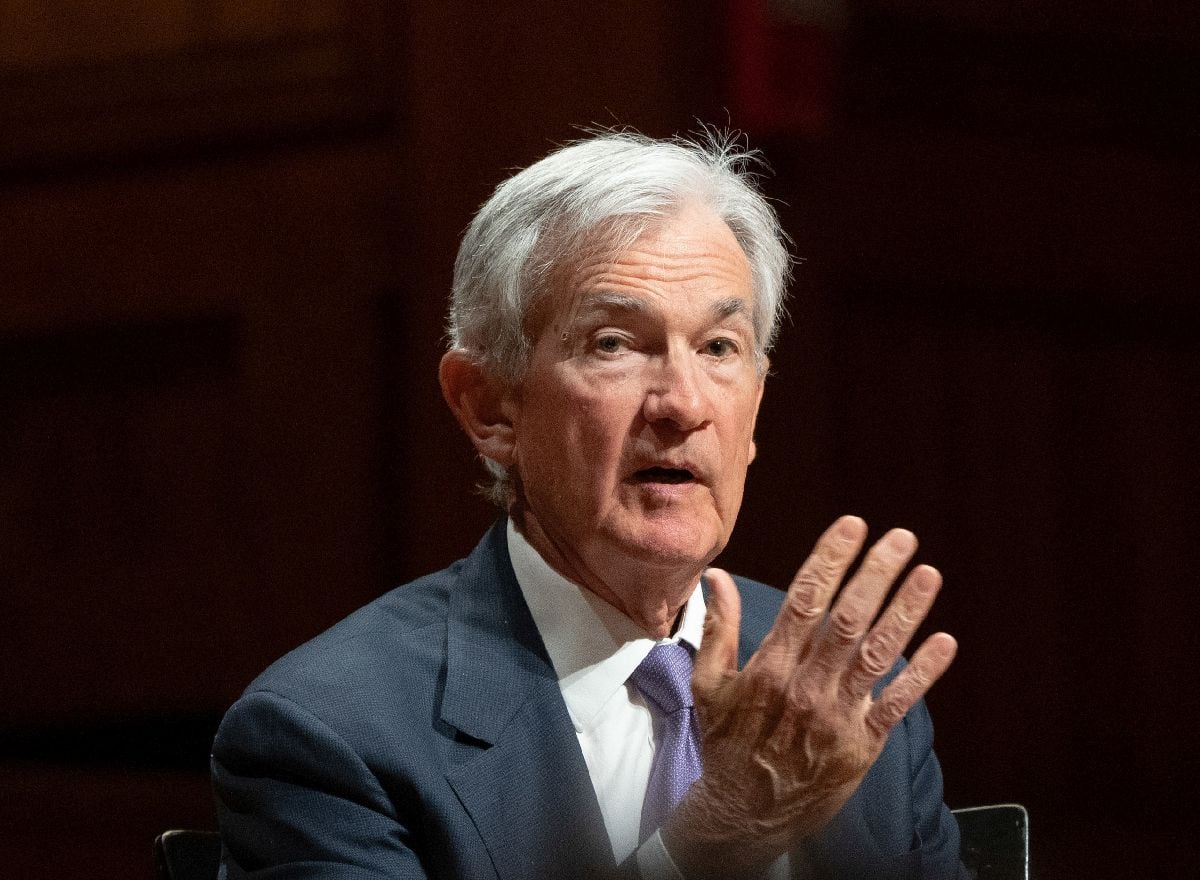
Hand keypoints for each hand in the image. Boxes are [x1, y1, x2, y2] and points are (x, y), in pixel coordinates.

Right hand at [663, 516, 957, 877]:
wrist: (743, 814)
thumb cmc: (725, 743)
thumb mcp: (708, 685)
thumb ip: (718, 628)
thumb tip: (717, 577)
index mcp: (769, 667)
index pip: (804, 599)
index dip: (831, 559)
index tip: (852, 525)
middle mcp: (805, 686)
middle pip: (847, 618)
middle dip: (876, 573)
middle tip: (901, 537)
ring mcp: (837, 716)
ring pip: (877, 653)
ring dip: (906, 611)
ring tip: (928, 573)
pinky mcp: (861, 745)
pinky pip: (897, 703)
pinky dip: (921, 672)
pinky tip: (944, 641)